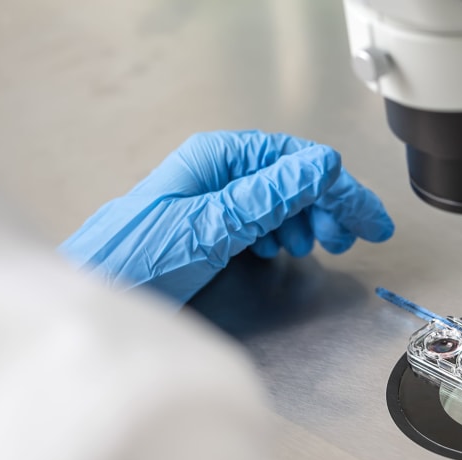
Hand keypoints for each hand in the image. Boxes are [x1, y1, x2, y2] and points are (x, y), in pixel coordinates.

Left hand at [59, 131, 393, 302]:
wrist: (92, 297)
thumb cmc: (136, 262)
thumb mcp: (212, 226)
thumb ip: (269, 196)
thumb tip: (322, 166)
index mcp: (218, 160)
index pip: (296, 161)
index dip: (339, 188)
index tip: (368, 218)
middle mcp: (216, 174)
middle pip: (292, 179)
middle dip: (328, 206)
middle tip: (353, 238)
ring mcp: (212, 202)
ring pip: (278, 202)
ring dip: (307, 222)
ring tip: (321, 246)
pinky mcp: (207, 232)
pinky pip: (258, 223)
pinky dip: (280, 236)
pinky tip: (283, 251)